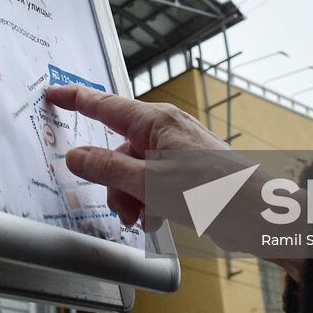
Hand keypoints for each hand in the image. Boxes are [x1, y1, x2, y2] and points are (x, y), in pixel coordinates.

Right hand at [44, 83, 231, 228]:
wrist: (258, 213)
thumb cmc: (214, 191)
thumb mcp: (150, 182)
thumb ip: (108, 168)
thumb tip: (77, 156)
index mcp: (157, 121)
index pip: (105, 105)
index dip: (76, 99)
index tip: (54, 93)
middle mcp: (167, 131)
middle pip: (119, 150)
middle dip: (114, 181)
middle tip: (122, 207)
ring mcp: (178, 151)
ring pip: (135, 170)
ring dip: (132, 197)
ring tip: (145, 218)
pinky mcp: (188, 171)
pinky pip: (154, 181)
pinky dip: (150, 201)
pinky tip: (158, 219)